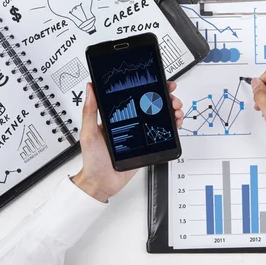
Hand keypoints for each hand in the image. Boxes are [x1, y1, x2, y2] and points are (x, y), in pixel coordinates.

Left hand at [73, 82, 183, 201]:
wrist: (101, 183)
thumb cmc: (93, 159)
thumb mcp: (89, 133)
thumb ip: (90, 111)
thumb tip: (90, 89)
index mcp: (117, 116)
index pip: (136, 96)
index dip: (150, 87)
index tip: (159, 82)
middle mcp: (131, 122)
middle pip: (152, 105)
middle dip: (166, 98)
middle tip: (172, 99)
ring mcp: (140, 133)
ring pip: (160, 117)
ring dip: (172, 111)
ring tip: (176, 111)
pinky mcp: (147, 145)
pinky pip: (162, 133)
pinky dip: (172, 127)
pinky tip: (175, 123)